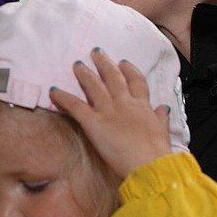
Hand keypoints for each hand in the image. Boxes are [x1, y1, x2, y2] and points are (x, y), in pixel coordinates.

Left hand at [49, 49, 171, 179]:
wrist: (149, 164)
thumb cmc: (157, 152)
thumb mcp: (163, 132)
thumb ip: (161, 118)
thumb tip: (164, 108)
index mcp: (142, 106)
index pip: (136, 81)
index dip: (129, 70)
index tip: (123, 61)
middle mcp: (124, 103)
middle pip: (112, 77)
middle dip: (104, 63)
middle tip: (95, 52)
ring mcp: (108, 111)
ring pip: (93, 86)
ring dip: (84, 73)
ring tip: (77, 64)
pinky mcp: (93, 122)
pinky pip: (75, 105)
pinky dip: (63, 97)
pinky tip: (53, 90)